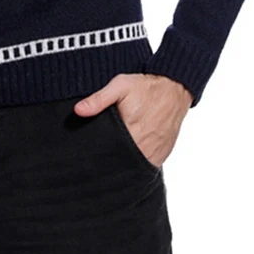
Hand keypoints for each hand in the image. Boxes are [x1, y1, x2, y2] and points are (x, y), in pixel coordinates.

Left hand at [74, 73, 193, 167]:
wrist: (175, 88)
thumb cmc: (147, 87)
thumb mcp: (120, 86)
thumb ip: (98, 99)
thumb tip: (78, 110)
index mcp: (131, 132)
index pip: (109, 152)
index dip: (98, 153)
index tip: (89, 152)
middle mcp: (144, 147)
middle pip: (120, 162)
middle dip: (109, 158)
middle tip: (100, 151)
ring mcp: (154, 153)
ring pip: (133, 167)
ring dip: (123, 162)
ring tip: (114, 152)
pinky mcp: (161, 155)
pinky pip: (145, 165)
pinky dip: (136, 162)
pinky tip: (129, 153)